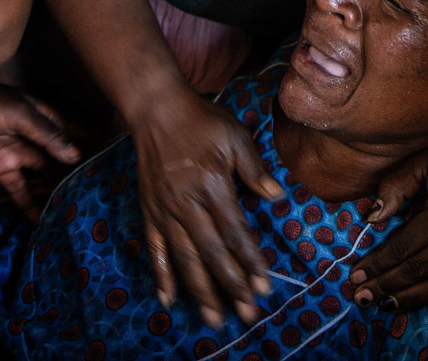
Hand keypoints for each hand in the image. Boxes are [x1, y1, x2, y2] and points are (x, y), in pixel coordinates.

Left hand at [0, 77, 81, 217]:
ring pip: (41, 179)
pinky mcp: (0, 168)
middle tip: (87, 208)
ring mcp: (18, 155)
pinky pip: (17, 188)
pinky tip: (38, 221)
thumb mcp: (20, 115)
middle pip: (59, 165)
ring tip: (67, 218)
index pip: (72, 143)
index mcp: (47, 121)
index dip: (86, 161)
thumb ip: (47, 135)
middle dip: (71, 183)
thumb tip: (75, 157)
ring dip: (51, 196)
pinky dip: (27, 204)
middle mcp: (37, 140)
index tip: (104, 182)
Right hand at [132, 89, 283, 328]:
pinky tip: (169, 299)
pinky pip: (155, 249)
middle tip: (247, 313)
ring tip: (214, 318)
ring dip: (200, 290)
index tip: (264, 286)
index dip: (250, 262)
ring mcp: (165, 210)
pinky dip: (162, 275)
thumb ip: (254, 169)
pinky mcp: (150, 211)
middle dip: (231, 286)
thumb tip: (276, 196)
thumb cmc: (201, 121)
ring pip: (184, 258)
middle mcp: (186, 204)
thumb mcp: (235, 136)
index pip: (235, 233)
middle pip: (211, 253)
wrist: (157, 109)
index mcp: (211, 186)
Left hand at [350, 140, 427, 311]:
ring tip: (388, 305)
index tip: (355, 278)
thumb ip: (394, 187)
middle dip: (388, 286)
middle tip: (363, 299)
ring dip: (415, 297)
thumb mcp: (421, 162)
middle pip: (421, 269)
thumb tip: (371, 220)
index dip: (377, 265)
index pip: (403, 246)